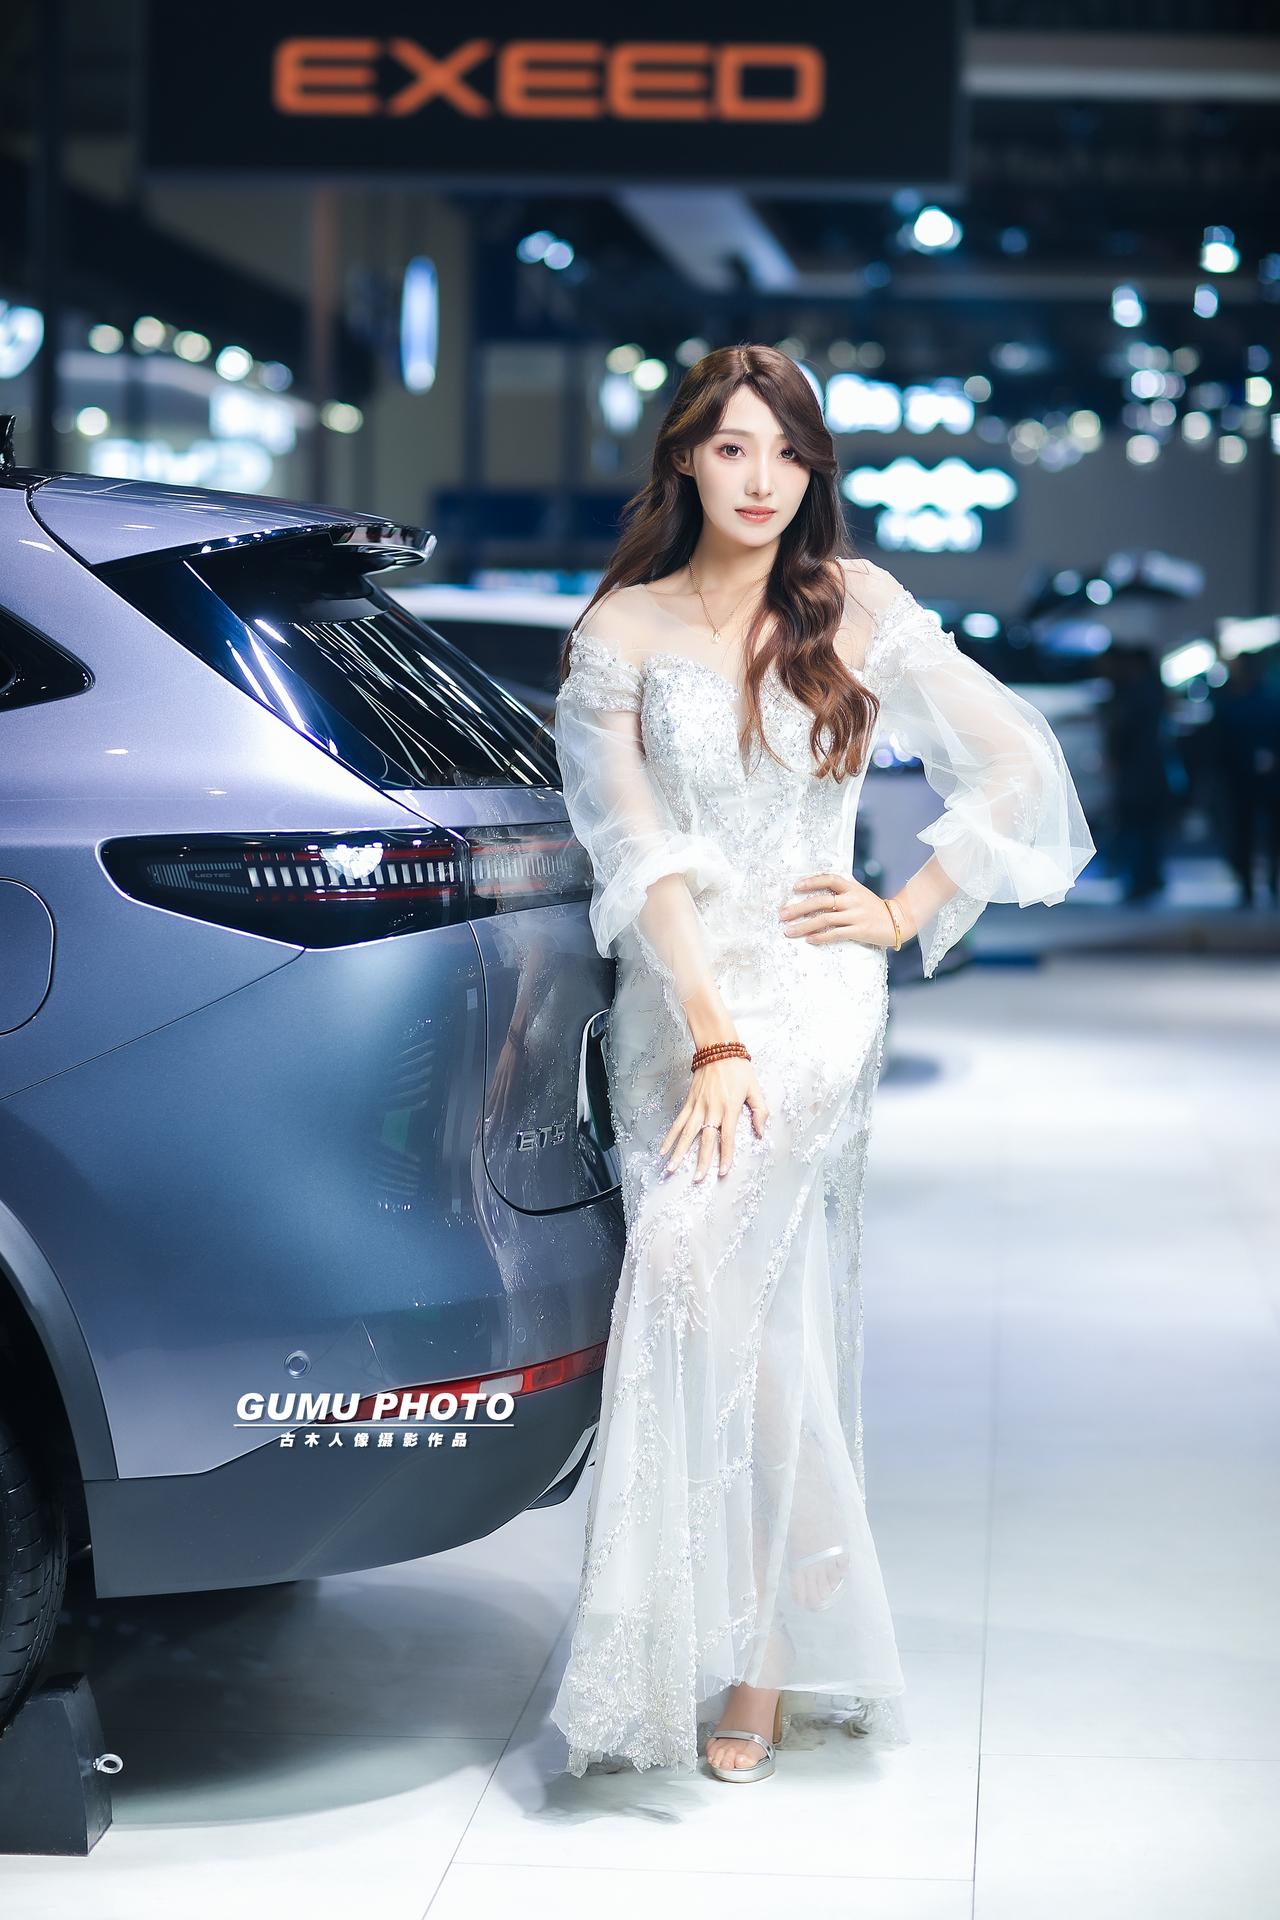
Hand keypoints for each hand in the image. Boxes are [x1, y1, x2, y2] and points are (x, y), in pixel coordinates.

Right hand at [658, 1055, 768, 1181]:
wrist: (718, 1048)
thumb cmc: (739, 1069)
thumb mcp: (755, 1089)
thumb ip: (760, 1111)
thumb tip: (760, 1132)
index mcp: (730, 1108)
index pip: (727, 1137)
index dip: (726, 1156)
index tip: (722, 1172)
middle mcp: (712, 1109)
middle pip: (705, 1140)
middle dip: (701, 1161)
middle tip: (697, 1179)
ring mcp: (698, 1106)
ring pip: (687, 1133)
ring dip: (679, 1152)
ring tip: (672, 1169)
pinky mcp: (689, 1102)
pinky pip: (678, 1122)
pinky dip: (670, 1136)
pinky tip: (663, 1149)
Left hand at [778, 872, 913, 947]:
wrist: (898, 920)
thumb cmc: (873, 908)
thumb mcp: (858, 894)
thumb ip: (841, 892)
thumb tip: (814, 895)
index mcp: (851, 888)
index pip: (829, 880)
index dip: (812, 881)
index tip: (795, 887)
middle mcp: (852, 900)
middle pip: (820, 901)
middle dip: (798, 908)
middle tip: (781, 915)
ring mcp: (855, 915)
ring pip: (824, 919)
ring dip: (803, 926)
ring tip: (788, 931)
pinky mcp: (859, 930)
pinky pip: (835, 934)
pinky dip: (820, 937)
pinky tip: (809, 940)